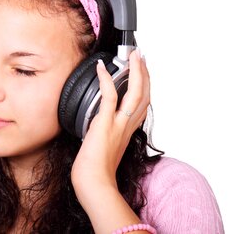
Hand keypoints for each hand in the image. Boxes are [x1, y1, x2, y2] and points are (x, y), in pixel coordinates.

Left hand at [71, 49, 149, 193]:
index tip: (143, 74)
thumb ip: (105, 134)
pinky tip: (101, 68)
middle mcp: (127, 126)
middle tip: (142, 57)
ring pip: (135, 93)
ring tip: (134, 56)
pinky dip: (106, 81)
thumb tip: (96, 125)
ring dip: (136, 72)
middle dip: (145, 74)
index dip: (145, 87)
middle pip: (145, 95)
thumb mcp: (105, 148)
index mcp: (128, 131)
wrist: (94, 184)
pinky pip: (109, 97)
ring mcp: (118, 124)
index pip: (142, 105)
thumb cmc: (96, 171)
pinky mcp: (105, 124)